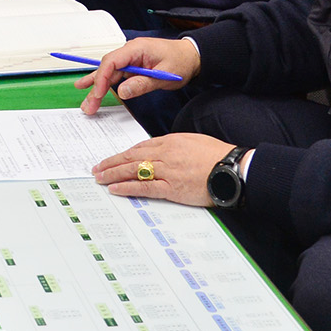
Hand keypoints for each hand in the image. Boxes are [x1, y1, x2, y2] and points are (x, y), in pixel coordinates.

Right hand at [75, 37, 199, 114]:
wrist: (191, 56)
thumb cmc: (181, 61)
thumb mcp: (163, 75)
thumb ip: (142, 83)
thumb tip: (122, 92)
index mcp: (136, 48)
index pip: (111, 61)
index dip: (101, 78)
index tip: (98, 94)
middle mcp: (129, 51)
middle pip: (106, 69)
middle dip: (96, 88)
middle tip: (89, 106)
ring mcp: (129, 59)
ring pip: (108, 73)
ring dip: (97, 88)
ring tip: (86, 102)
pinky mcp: (131, 66)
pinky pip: (114, 75)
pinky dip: (104, 83)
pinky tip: (91, 88)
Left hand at [92, 133, 240, 206]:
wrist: (232, 169)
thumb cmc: (217, 156)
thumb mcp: (193, 142)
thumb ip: (175, 146)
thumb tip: (161, 151)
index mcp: (170, 141)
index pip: (140, 147)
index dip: (123, 154)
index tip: (113, 158)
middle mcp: (164, 154)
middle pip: (131, 157)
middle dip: (111, 163)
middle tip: (97, 168)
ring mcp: (166, 171)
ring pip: (132, 170)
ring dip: (113, 174)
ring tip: (100, 178)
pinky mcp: (171, 188)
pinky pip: (143, 187)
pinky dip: (127, 187)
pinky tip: (115, 189)